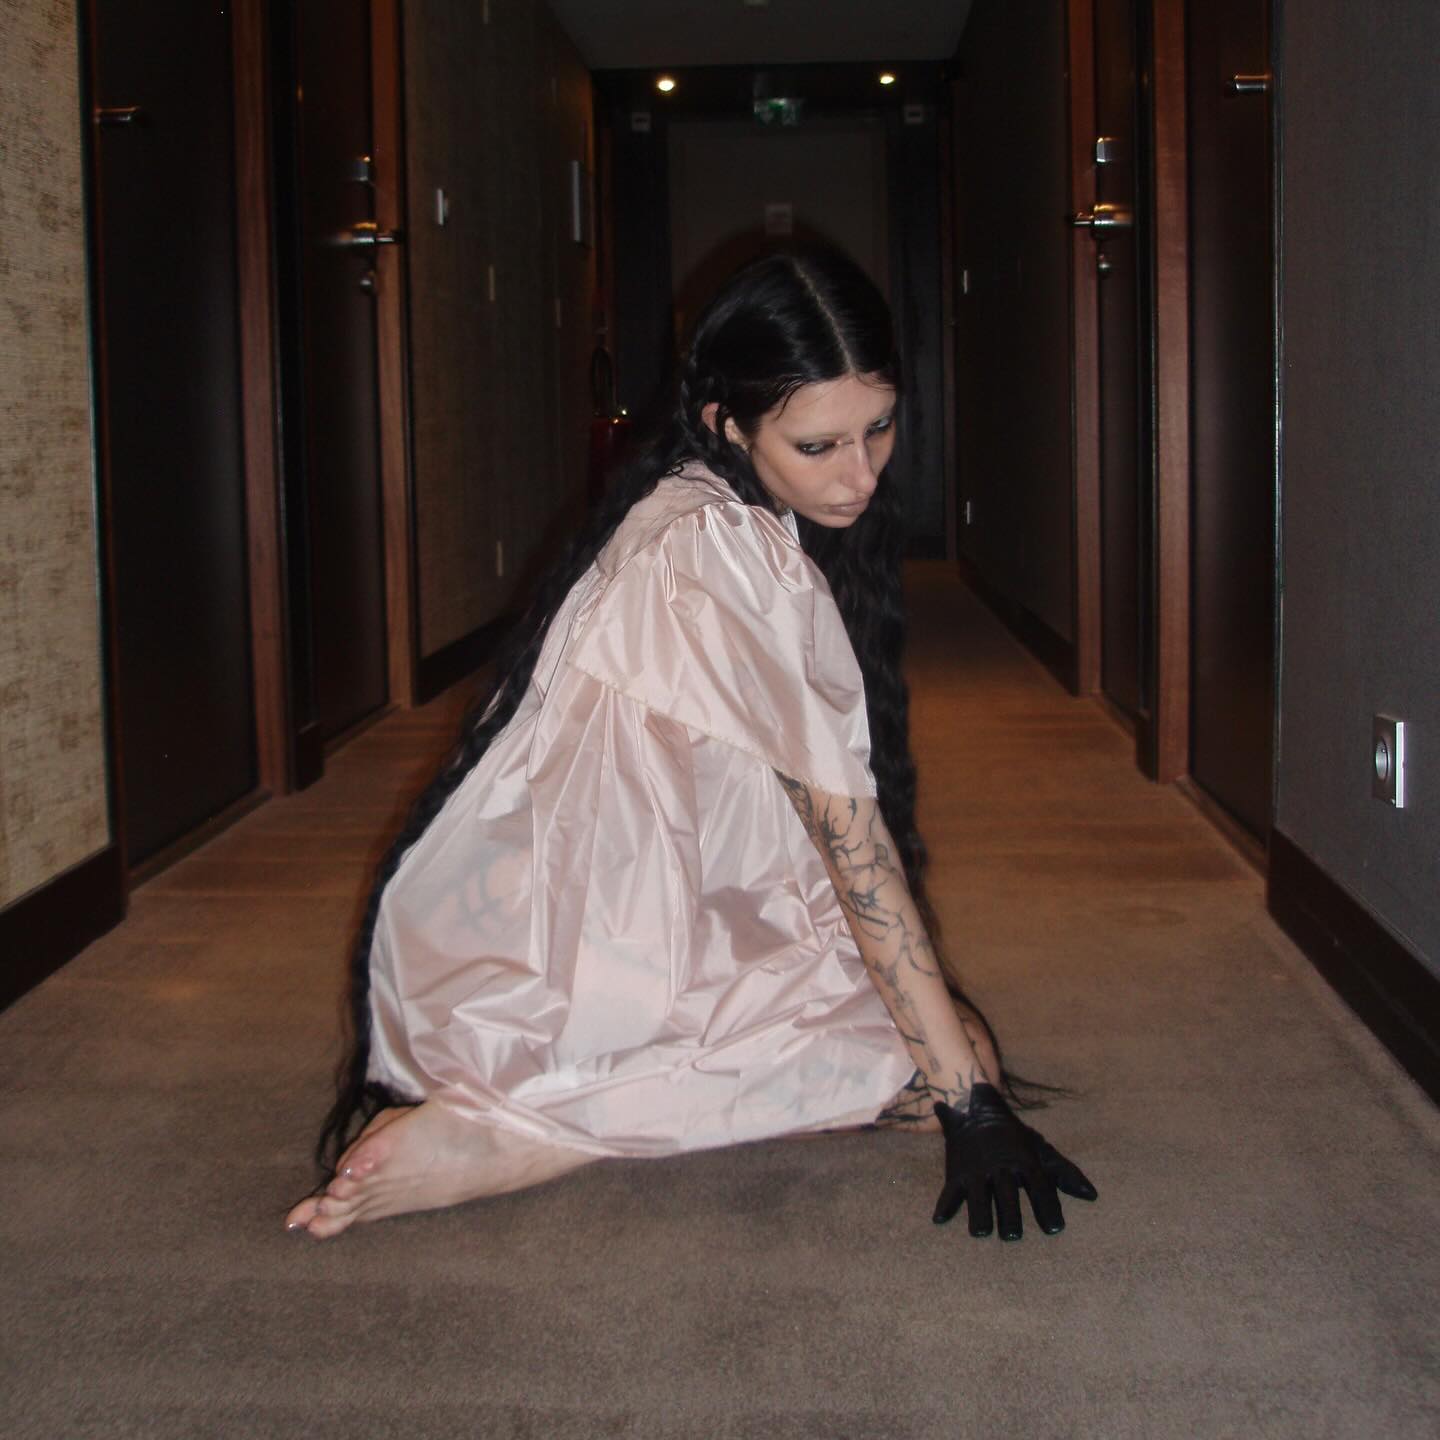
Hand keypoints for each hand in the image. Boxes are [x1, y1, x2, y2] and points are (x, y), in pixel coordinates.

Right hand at [933, 1084, 1096, 1239]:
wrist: (977, 1110)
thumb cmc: (1017, 1140)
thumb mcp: (1042, 1151)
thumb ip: (1065, 1173)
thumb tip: (1091, 1195)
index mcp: (1025, 1163)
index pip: (1039, 1187)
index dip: (1047, 1207)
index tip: (1054, 1228)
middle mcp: (1001, 1168)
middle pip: (1006, 1194)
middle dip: (1009, 1214)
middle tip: (1012, 1235)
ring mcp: (977, 1171)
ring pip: (977, 1195)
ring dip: (978, 1213)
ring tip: (980, 1232)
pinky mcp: (957, 1174)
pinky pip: (949, 1191)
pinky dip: (944, 1205)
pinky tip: (940, 1220)